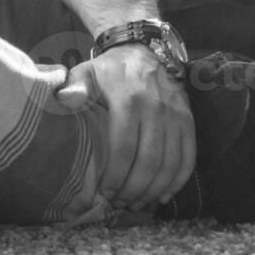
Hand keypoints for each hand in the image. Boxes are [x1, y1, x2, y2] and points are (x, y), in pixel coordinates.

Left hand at [57, 44, 194, 208]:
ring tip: (138, 204)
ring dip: (155, 189)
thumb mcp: (85, 72)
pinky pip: (188, 156)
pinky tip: (163, 195)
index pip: (124, 146)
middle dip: (135, 188)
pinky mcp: (188, 120)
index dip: (116, 174)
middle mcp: (156, 109)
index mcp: (128, 99)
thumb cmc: (108, 70)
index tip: (105, 192)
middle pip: (149, 160)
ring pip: (170, 163)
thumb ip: (74, 87)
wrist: (144, 51)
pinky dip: (178, 180)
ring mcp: (176, 116)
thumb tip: (66, 99)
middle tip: (121, 204)